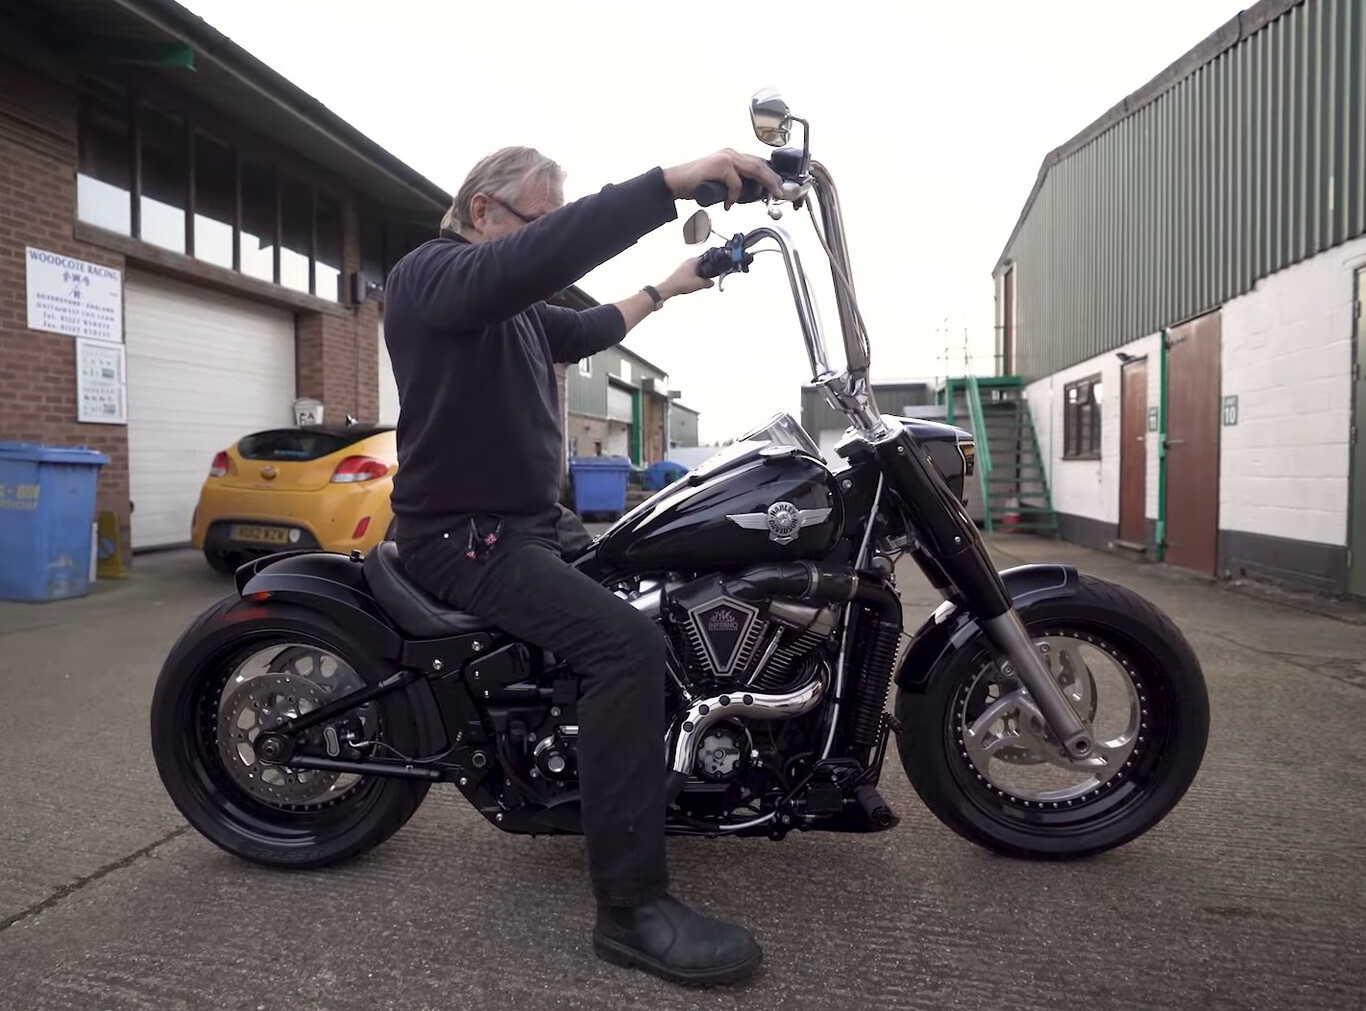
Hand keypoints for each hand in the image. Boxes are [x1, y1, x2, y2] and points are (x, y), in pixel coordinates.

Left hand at [657, 257, 713, 299]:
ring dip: (699, 275)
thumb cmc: (681, 283)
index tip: (715, 267)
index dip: (712, 263)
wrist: (669, 288)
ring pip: (696, 269)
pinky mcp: (681, 272)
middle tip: (707, 278)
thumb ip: (708, 283)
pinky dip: (694, 277)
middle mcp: (688, 261)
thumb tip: (712, 283)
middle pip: (701, 264)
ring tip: (699, 282)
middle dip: (705, 271)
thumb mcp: (699, 284)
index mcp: (693, 261)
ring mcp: (684, 266)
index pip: (706, 258)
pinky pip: (691, 273)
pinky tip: (693, 284)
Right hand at [662, 148, 782, 208]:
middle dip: (772, 179)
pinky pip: (736, 183)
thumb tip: (753, 195)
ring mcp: (726, 158)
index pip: (757, 162)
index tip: (778, 186)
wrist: (676, 181)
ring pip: (754, 169)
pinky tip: (728, 204)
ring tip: (771, 195)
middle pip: (759, 164)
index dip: (769, 175)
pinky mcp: (720, 166)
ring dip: (765, 183)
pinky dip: (735, 196)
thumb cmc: (696, 184)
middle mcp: (731, 154)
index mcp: (732, 156)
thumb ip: (736, 184)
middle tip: (780, 191)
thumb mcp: (721, 182)